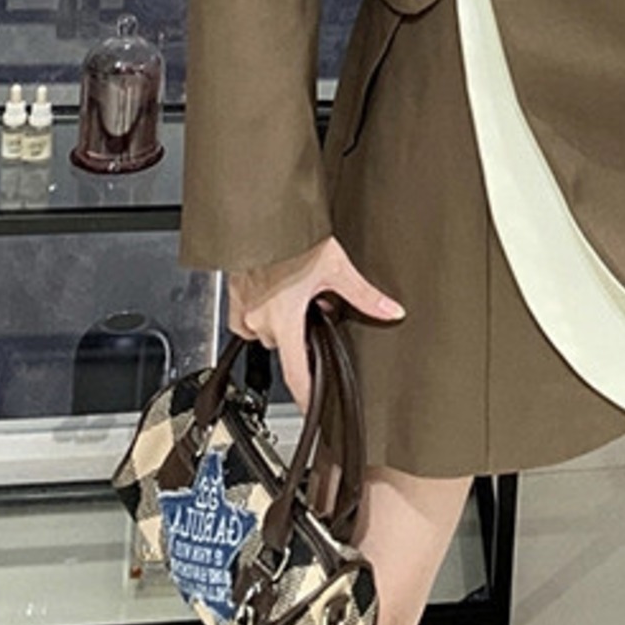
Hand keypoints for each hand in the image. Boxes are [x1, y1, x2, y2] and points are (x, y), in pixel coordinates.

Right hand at [227, 235, 403, 412]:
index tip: (311, 409)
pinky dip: (262, 311)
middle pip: (283, 346)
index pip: (295, 373)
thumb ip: (363, 295)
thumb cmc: (294, 238)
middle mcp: (259, 319)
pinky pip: (246, 317)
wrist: (265, 214)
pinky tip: (276, 293)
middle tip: (316, 312)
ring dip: (282, 321)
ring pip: (265, 330)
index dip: (305, 396)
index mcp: (284, 320)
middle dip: (300, 335)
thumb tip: (390, 310)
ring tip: (298, 296)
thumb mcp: (337, 268)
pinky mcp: (234, 292)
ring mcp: (243, 307)